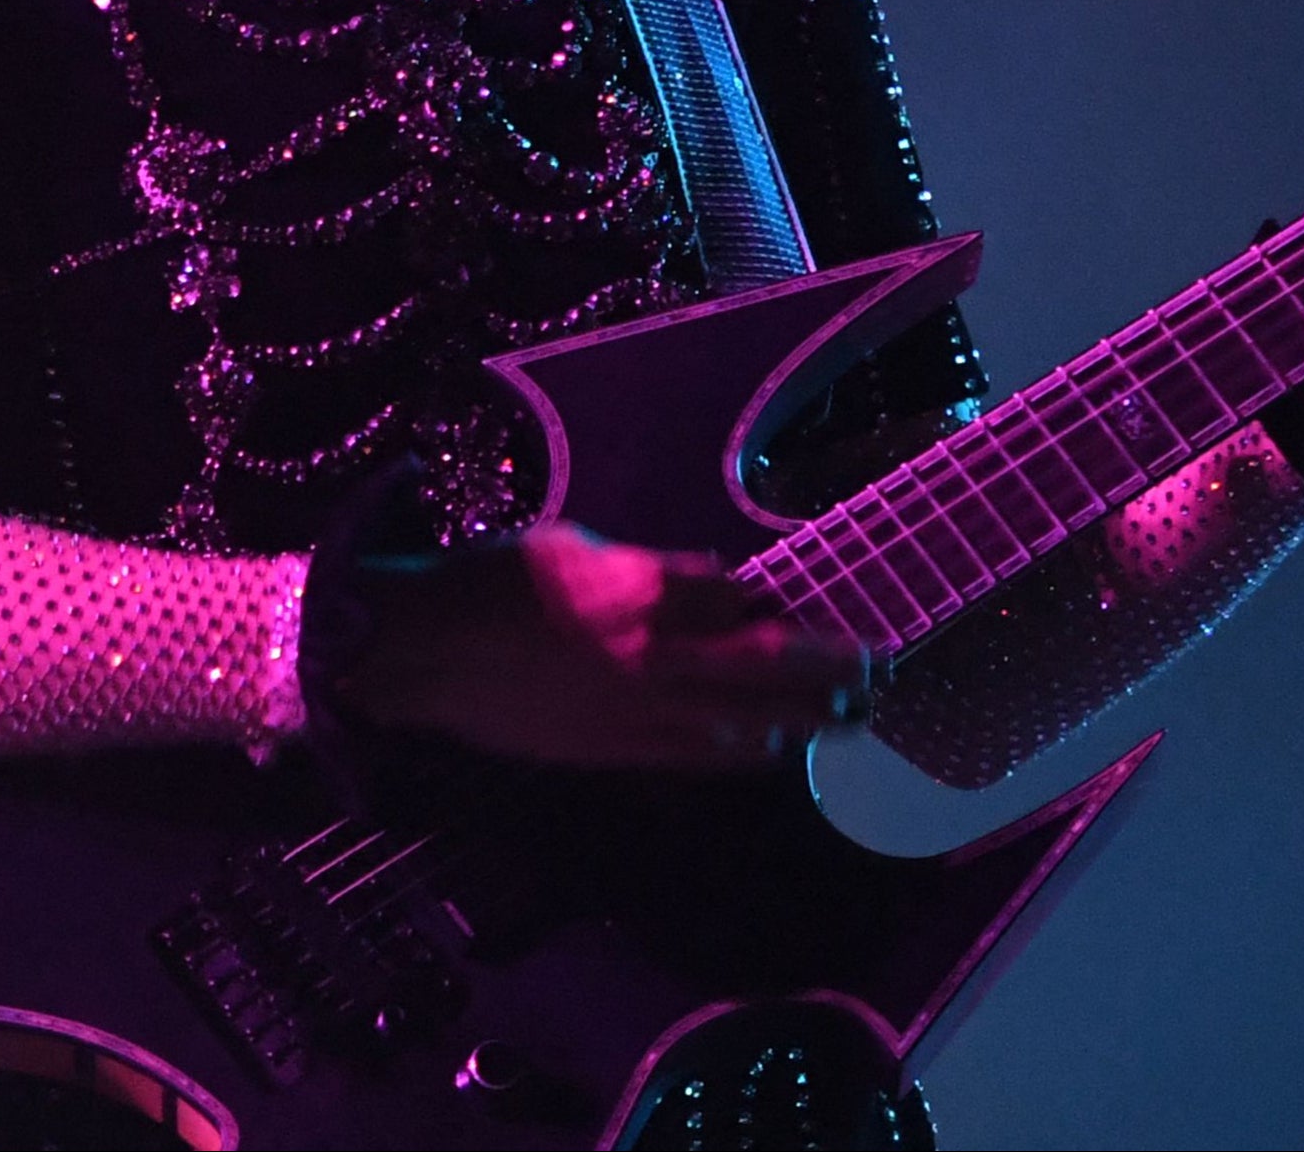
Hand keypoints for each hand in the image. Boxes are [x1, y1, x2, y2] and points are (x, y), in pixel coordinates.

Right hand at [329, 521, 869, 771]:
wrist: (422, 653)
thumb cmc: (496, 582)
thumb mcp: (578, 548)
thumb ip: (655, 569)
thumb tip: (724, 581)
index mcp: (641, 597)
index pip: (749, 611)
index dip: (806, 622)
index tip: (850, 625)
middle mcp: (648, 658)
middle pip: (762, 671)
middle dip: (828, 677)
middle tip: (881, 679)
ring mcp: (631, 712)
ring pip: (738, 723)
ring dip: (799, 722)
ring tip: (847, 721)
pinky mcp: (608, 750)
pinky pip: (691, 756)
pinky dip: (740, 752)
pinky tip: (770, 750)